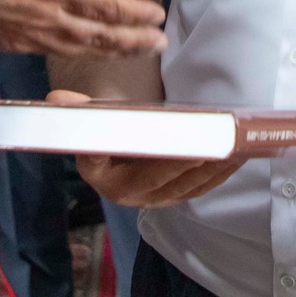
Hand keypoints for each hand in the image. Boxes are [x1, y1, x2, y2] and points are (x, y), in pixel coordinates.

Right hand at [0, 0, 166, 57]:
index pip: (105, 3)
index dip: (135, 12)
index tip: (157, 14)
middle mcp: (43, 15)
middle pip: (99, 34)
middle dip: (132, 39)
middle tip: (158, 43)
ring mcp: (25, 33)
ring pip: (78, 47)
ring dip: (110, 50)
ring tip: (132, 50)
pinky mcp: (8, 42)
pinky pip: (52, 51)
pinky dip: (77, 52)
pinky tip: (81, 47)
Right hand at [47, 90, 245, 206]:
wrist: (106, 150)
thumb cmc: (99, 132)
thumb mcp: (87, 121)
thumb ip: (77, 111)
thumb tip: (56, 98)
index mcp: (110, 181)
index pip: (141, 171)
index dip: (165, 163)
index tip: (188, 149)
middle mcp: (135, 196)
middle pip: (172, 179)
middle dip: (200, 163)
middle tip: (223, 143)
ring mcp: (157, 198)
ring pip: (192, 185)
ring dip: (217, 168)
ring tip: (238, 147)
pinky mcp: (175, 195)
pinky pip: (201, 187)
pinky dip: (221, 172)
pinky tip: (239, 156)